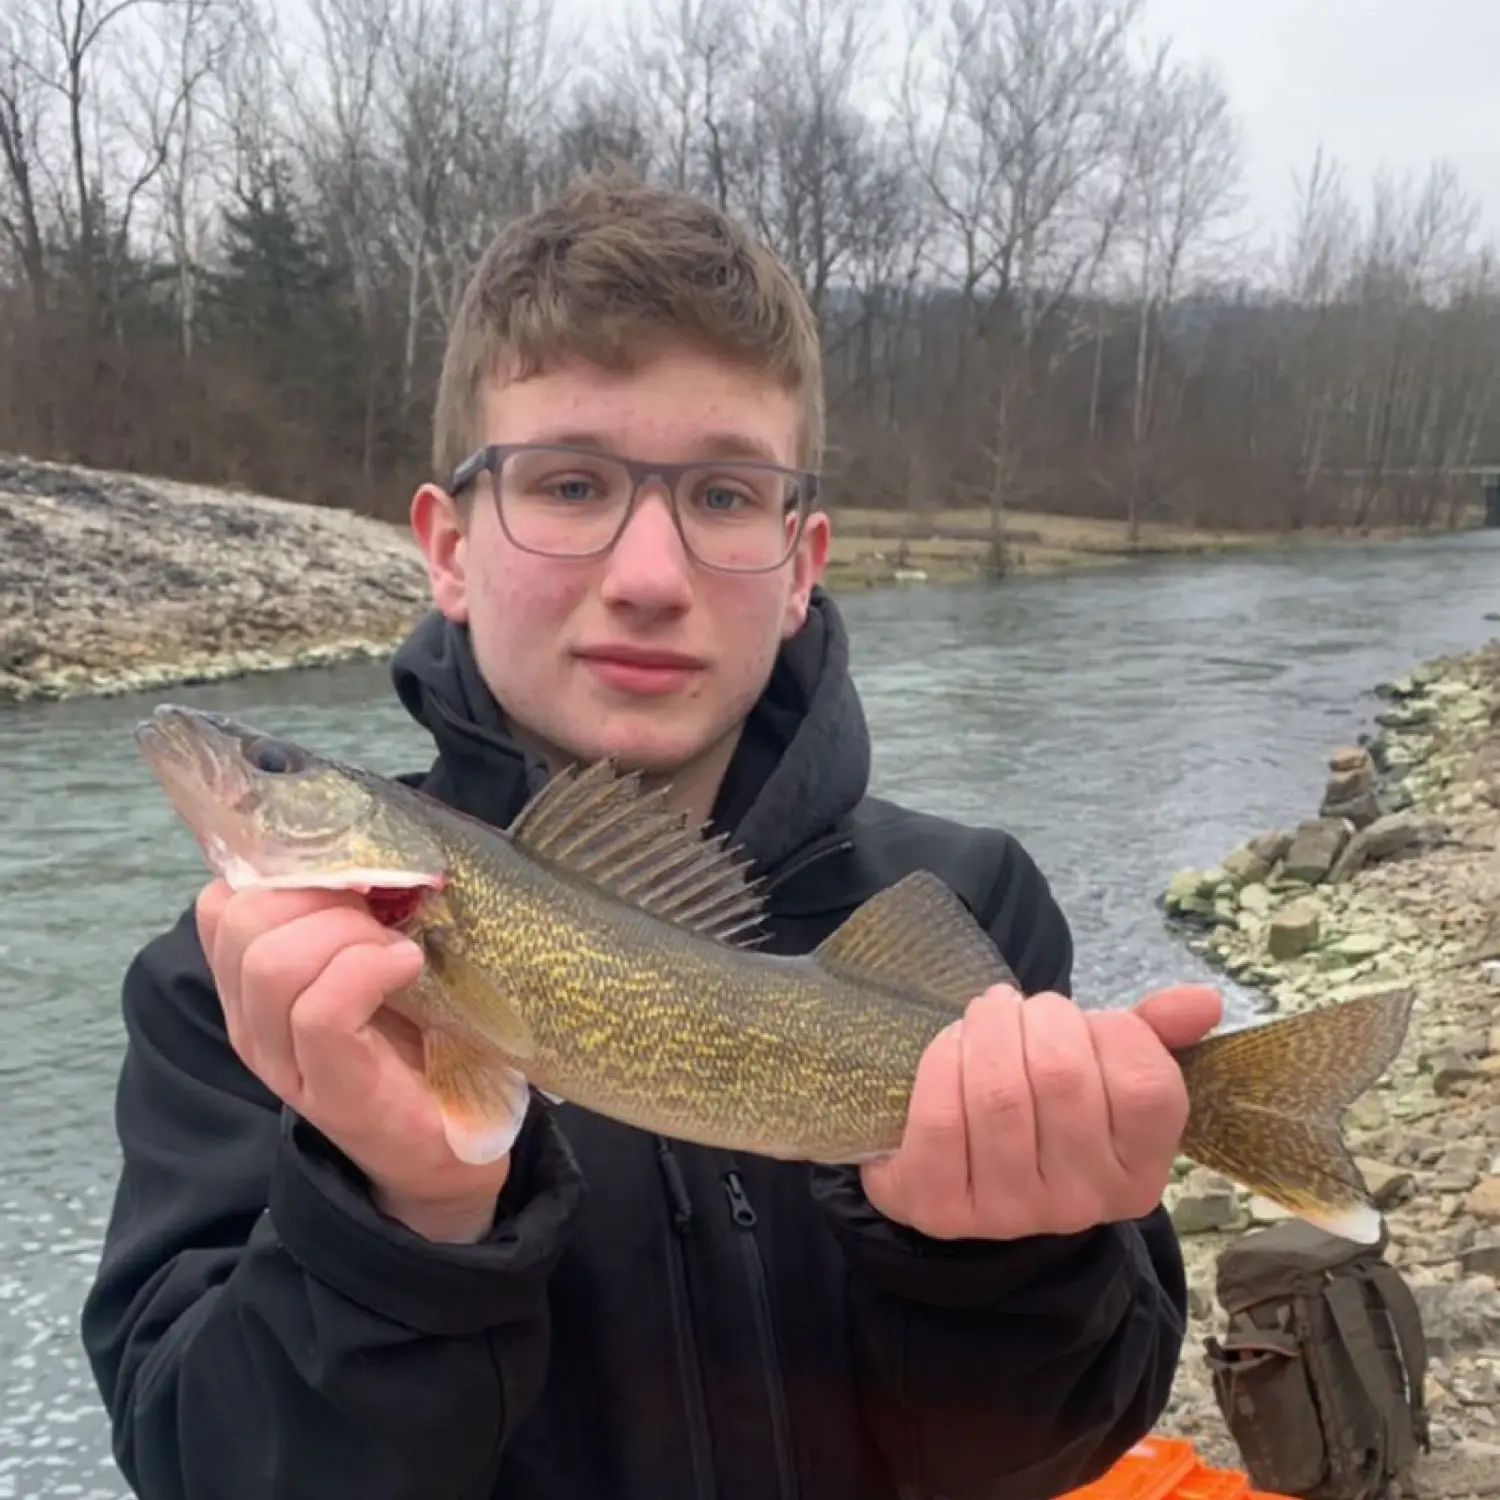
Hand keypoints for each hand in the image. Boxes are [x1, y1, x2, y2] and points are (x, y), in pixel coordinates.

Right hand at [196, 879, 514, 1242]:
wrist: (456, 1141)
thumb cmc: (421, 1033)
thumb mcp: (376, 956)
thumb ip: (353, 909)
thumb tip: (369, 841)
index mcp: (254, 982)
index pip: (224, 900)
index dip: (290, 866)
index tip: (355, 873)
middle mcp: (252, 1022)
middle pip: (244, 919)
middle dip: (323, 894)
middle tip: (385, 913)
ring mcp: (284, 1061)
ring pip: (274, 962)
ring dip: (350, 933)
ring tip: (401, 949)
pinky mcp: (332, 1092)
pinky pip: (322, 1011)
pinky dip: (370, 969)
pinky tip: (409, 966)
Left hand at [860, 983, 1221, 1240]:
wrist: (969, 1179)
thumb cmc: (1048, 1112)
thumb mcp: (1107, 1076)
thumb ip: (1154, 1036)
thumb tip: (1203, 1000)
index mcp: (1141, 1172)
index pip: (1146, 1083)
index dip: (1110, 1029)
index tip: (1083, 1019)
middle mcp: (1083, 1203)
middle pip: (1063, 1076)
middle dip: (1037, 1017)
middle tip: (1022, 1009)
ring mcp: (1011, 1213)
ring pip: (998, 1092)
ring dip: (987, 1031)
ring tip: (987, 1017)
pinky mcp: (943, 1208)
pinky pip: (940, 1117)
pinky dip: (942, 1063)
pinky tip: (952, 1048)